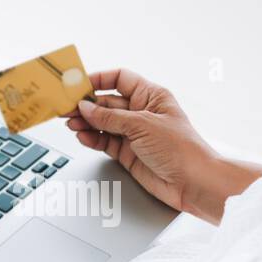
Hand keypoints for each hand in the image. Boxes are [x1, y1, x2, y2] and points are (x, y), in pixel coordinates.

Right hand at [65, 69, 261, 222]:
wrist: (194, 183)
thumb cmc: (182, 150)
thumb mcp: (142, 125)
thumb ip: (110, 117)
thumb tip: (87, 108)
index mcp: (152, 96)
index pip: (120, 79)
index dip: (99, 79)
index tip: (79, 83)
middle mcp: (142, 113)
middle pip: (107, 102)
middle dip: (87, 104)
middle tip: (67, 106)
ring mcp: (135, 134)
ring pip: (103, 123)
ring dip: (86, 123)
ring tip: (71, 123)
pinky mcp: (129, 153)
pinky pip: (105, 142)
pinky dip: (92, 139)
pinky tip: (83, 136)